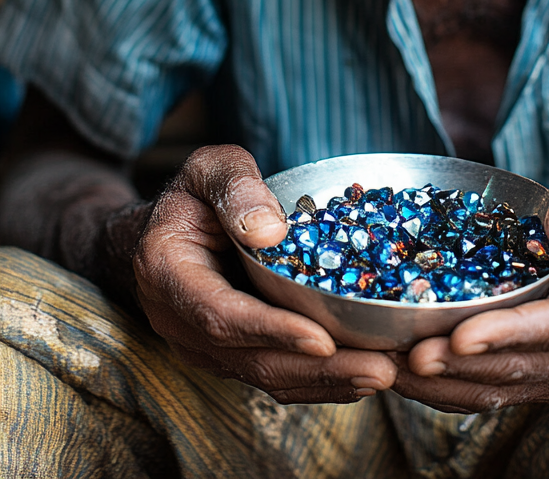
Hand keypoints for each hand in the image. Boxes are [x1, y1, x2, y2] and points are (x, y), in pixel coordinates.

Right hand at [133, 145, 396, 402]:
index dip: (272, 330)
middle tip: (378, 368)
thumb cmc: (194, 193)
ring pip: (265, 375)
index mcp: (167, 273)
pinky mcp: (228, 355)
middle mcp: (179, 322)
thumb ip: (237, 188)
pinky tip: (360, 375)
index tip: (323, 338)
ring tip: (381, 373)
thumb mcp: (211, 168)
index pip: (220, 314)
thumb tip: (270, 233)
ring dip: (326, 381)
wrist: (167, 228)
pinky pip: (272, 374)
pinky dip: (317, 379)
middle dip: (317, 368)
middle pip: (251, 358)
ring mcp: (202, 346)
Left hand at [392, 146, 548, 412]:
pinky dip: (463, 386)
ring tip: (400, 370)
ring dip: (455, 383)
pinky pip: (510, 386)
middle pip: (528, 363)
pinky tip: (418, 377)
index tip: (460, 336)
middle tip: (408, 356)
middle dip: (465, 364)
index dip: (508, 332)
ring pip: (514, 385)